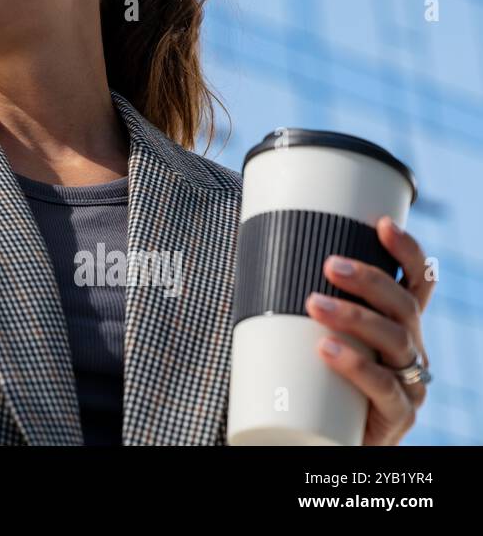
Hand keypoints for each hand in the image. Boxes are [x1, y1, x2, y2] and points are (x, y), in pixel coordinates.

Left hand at [304, 216, 434, 444]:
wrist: (323, 439)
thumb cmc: (315, 379)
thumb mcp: (312, 335)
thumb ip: (292, 301)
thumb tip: (246, 252)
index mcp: (396, 325)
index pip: (416, 283)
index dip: (407, 252)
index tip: (381, 224)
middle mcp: (410, 349)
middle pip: (404, 306)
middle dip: (370, 280)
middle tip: (329, 265)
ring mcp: (409, 384)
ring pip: (395, 341)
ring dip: (355, 317)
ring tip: (314, 304)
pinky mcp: (398, 416)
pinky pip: (384, 388)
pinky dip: (356, 366)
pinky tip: (328, 350)